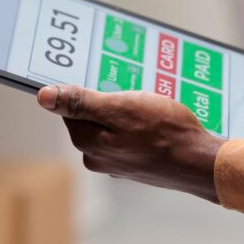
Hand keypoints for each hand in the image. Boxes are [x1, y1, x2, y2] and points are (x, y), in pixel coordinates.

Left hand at [37, 85, 224, 202]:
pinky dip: (137, 124)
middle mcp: (97, 157)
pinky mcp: (136, 165)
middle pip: (91, 116)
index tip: (101, 77)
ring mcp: (117, 163)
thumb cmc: (163, 131)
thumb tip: (43, 96)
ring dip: (125, 110)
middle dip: (107, 99)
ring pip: (112, 126)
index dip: (85, 89)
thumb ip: (80, 103)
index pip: (70, 107)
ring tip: (146, 101)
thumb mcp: (120, 107)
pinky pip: (128, 136)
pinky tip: (155, 117)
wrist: (201, 162)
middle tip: (130, 87)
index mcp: (87, 142)